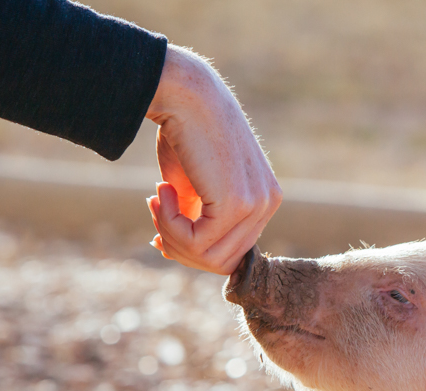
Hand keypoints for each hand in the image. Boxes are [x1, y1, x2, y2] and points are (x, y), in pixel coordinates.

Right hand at [145, 45, 281, 274]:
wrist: (182, 93)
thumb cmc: (184, 132)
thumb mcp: (192, 186)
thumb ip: (194, 220)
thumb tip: (174, 251)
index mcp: (264, 199)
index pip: (232, 253)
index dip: (192, 251)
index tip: (160, 232)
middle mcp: (269, 203)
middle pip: (221, 263)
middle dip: (179, 246)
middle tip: (156, 209)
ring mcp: (258, 205)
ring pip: (208, 258)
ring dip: (171, 236)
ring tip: (157, 198)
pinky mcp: (238, 204)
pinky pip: (196, 242)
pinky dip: (169, 224)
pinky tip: (162, 189)